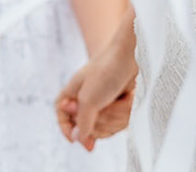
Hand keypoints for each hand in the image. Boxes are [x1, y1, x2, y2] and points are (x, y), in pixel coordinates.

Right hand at [56, 25, 136, 149]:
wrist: (133, 55)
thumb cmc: (106, 71)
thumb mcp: (89, 99)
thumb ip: (82, 123)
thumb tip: (79, 140)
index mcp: (72, 94)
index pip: (62, 117)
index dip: (66, 130)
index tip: (74, 141)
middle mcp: (86, 100)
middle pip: (87, 129)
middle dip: (101, 121)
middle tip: (105, 105)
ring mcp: (103, 104)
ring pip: (106, 128)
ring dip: (116, 116)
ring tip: (121, 99)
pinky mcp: (118, 106)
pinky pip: (119, 124)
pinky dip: (126, 114)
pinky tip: (129, 100)